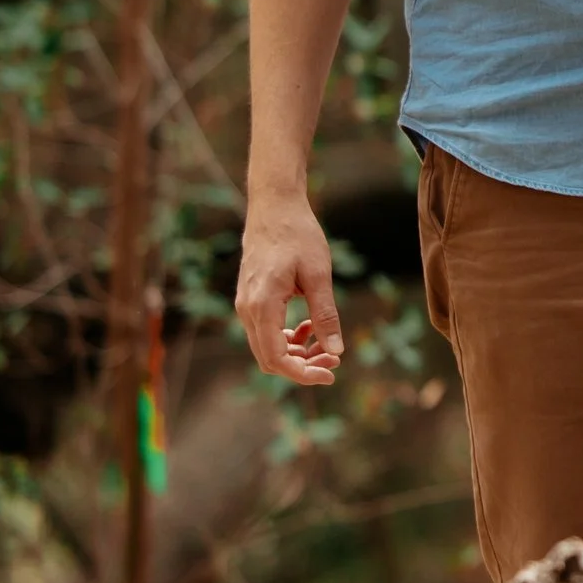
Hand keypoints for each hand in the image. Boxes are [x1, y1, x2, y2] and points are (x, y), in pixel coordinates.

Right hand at [235, 191, 343, 385]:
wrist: (275, 208)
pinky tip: (310, 326)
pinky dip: (288, 338)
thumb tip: (336, 350)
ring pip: (267, 348)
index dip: (303, 373)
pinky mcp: (251, 300)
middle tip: (335, 358)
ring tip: (328, 344)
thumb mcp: (319, 275)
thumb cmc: (298, 236)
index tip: (331, 372)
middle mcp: (247, 310)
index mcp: (262, 305)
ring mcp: (246, 305)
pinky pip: (266, 332)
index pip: (276, 358)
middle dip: (303, 366)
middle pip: (270, 358)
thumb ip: (326, 315)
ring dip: (297, 353)